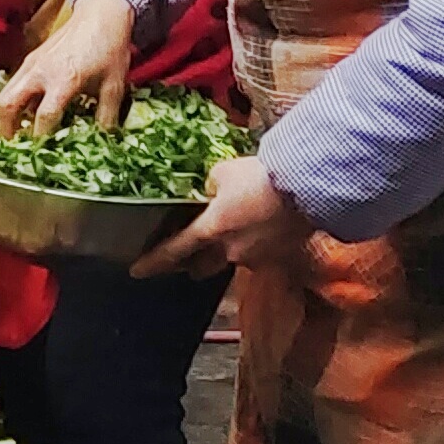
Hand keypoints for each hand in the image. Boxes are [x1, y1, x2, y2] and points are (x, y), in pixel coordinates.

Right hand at [0, 0, 137, 136]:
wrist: (101, 14)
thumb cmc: (110, 49)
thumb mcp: (114, 85)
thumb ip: (106, 115)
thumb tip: (102, 140)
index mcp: (63, 79)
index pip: (44, 116)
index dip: (40, 137)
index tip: (42, 153)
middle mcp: (40, 72)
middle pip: (7, 103)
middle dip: (6, 128)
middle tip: (13, 145)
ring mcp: (32, 63)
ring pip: (5, 92)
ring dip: (6, 114)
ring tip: (17, 132)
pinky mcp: (31, 58)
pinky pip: (14, 83)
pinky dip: (15, 100)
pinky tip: (28, 111)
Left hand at [131, 154, 310, 279]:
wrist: (307, 187)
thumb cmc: (261, 176)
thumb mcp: (223, 171)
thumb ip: (210, 185)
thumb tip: (209, 190)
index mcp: (211, 231)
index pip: (174, 251)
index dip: (153, 262)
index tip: (136, 272)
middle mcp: (231, 252)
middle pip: (202, 266)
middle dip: (190, 264)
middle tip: (184, 259)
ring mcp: (258, 258)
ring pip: (232, 260)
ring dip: (226, 252)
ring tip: (229, 235)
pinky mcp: (280, 257)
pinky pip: (259, 255)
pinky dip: (254, 244)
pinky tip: (259, 229)